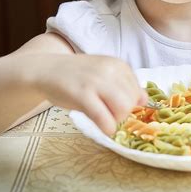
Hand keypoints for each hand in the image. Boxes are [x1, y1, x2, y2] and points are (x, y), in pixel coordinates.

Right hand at [31, 54, 147, 134]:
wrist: (46, 69)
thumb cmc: (77, 75)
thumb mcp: (104, 73)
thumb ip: (124, 85)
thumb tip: (144, 100)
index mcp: (117, 64)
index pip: (138, 91)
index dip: (130, 103)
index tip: (115, 106)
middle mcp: (110, 70)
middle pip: (132, 101)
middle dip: (124, 113)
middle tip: (109, 113)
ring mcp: (96, 81)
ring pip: (123, 109)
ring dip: (116, 120)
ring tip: (105, 118)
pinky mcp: (82, 95)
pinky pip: (104, 118)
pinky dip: (107, 127)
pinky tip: (103, 127)